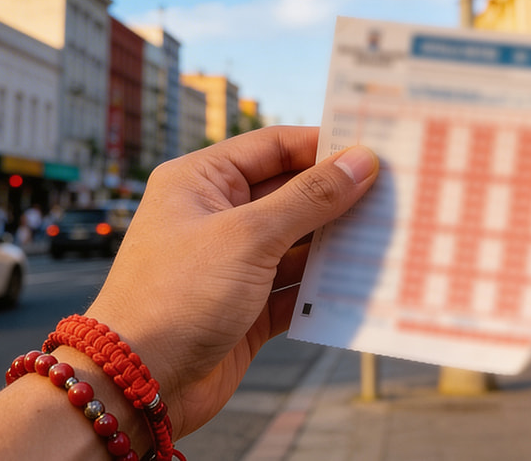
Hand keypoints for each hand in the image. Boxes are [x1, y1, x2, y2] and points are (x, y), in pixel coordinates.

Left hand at [85, 126, 378, 437]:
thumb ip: (310, 198)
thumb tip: (361, 162)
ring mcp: (233, 262)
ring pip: (297, 242)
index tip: (374, 148)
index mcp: (202, 181)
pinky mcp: (246, 306)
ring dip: (336, 243)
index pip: (273, 146)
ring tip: (388, 235)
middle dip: (337, 196)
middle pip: (290, 193)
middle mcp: (217, 216)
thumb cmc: (177, 295)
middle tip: (393, 194)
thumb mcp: (249, 236)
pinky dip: (323, 286)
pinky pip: (294, 286)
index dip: (323, 145)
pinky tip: (362, 282)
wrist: (137, 384)